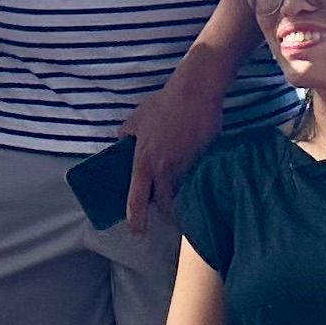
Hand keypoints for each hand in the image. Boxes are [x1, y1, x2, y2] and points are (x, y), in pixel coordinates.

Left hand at [123, 53, 232, 233]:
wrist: (195, 93)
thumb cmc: (164, 104)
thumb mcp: (136, 119)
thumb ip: (126, 136)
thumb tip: (122, 145)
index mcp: (144, 162)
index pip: (137, 199)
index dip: (136, 219)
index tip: (137, 231)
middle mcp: (164, 169)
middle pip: (164, 204)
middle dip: (164, 211)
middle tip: (163, 211)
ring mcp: (185, 166)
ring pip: (182, 194)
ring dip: (180, 197)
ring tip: (180, 195)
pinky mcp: (203, 161)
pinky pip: (196, 179)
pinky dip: (194, 182)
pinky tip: (195, 175)